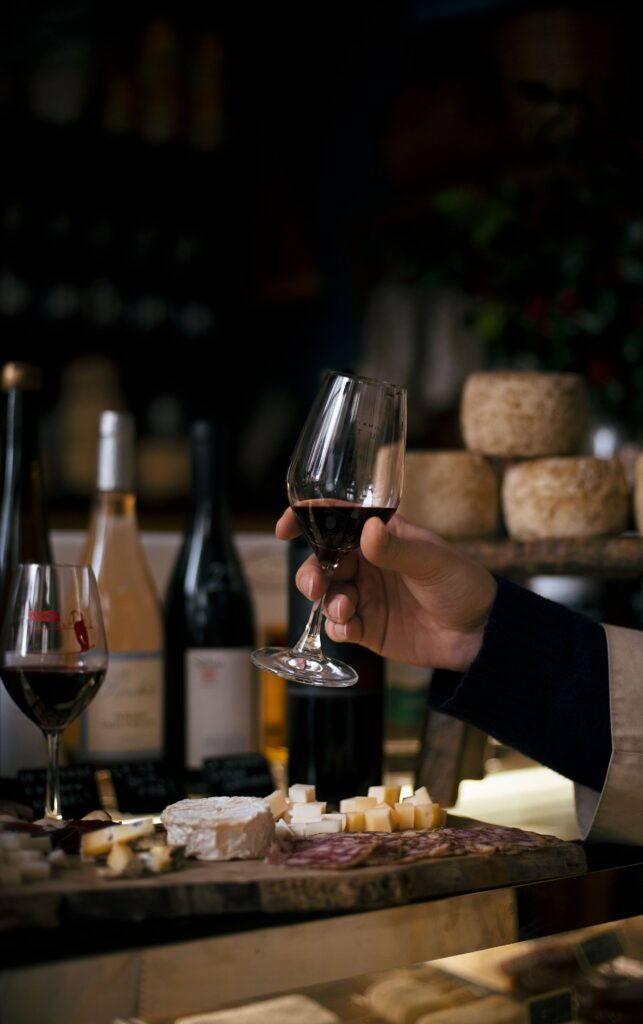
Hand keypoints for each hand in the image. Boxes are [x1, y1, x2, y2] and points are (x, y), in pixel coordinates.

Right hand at [277, 509, 496, 671]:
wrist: (481, 633)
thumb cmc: (462, 584)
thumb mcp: (433, 562)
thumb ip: (396, 549)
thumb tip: (367, 529)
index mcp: (381, 536)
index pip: (337, 520)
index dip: (307, 520)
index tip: (286, 527)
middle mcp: (367, 563)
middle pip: (322, 560)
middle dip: (311, 571)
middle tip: (316, 584)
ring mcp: (365, 596)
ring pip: (325, 593)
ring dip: (325, 599)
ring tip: (343, 608)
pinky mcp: (367, 628)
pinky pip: (338, 625)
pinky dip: (336, 626)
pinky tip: (349, 626)